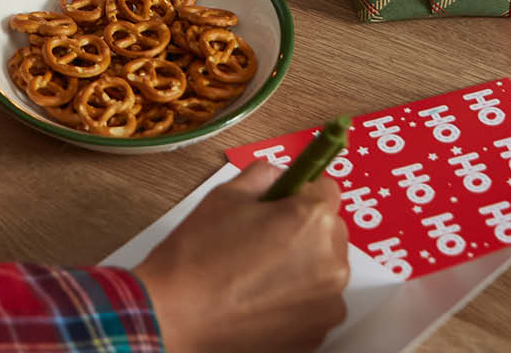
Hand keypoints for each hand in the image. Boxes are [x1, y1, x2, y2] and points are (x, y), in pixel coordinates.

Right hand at [133, 161, 348, 352]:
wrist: (177, 312)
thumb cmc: (199, 252)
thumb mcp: (227, 194)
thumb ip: (265, 175)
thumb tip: (282, 178)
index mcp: (312, 220)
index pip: (326, 189)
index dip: (300, 191)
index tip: (283, 200)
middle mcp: (332, 263)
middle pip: (330, 230)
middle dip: (304, 228)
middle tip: (263, 236)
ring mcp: (327, 305)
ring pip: (324, 268)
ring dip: (303, 264)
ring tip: (258, 270)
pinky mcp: (316, 335)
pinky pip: (315, 302)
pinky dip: (296, 297)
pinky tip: (260, 296)